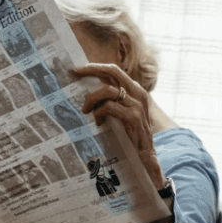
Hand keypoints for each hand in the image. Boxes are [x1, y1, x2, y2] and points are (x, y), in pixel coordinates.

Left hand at [74, 63, 165, 190]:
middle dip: (91, 69)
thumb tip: (89, 91)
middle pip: (112, 71)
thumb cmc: (130, 134)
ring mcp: (137, 104)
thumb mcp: (121, 112)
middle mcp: (138, 93)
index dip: (95, 67)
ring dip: (91, 99)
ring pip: (107, 91)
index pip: (114, 71)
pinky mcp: (133, 117)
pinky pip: (108, 107)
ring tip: (86, 110)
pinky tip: (97, 123)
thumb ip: (110, 100)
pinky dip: (98, 113)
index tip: (77, 69)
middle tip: (75, 73)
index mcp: (135, 90)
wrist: (146, 155)